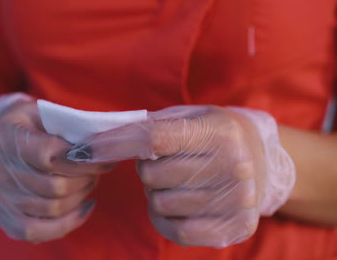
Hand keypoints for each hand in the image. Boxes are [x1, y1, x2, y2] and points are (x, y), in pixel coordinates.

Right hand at [0, 94, 110, 242]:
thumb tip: (101, 147)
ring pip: (51, 210)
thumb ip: (67, 127)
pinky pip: (38, 232)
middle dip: (85, 179)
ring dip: (79, 197)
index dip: (84, 160)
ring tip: (88, 183)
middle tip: (97, 169)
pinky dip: (67, 223)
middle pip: (54, 187)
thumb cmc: (23, 125)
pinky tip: (82, 207)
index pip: (49, 156)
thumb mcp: (40, 112)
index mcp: (5, 138)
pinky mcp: (2, 218)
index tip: (103, 156)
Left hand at [67, 105, 293, 247]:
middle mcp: (232, 165)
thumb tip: (99, 140)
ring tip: (178, 181)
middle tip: (165, 162)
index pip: (154, 138)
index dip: (115, 144)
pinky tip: (180, 204)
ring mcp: (235, 200)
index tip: (84, 150)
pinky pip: (175, 230)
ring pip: (160, 203)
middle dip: (147, 169)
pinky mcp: (234, 227)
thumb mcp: (188, 117)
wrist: (263, 160)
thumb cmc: (214, 134)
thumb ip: (150, 126)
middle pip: (153, 175)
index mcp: (217, 131)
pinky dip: (166, 217)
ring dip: (157, 193)